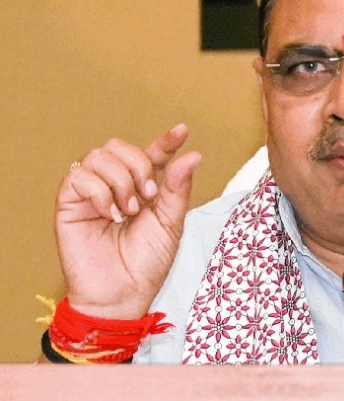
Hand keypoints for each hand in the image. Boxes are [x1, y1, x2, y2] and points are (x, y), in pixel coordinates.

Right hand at [54, 124, 201, 318]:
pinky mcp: (69, 204)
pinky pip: (79, 176)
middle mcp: (116, 184)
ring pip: (99, 156)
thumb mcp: (171, 223)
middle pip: (121, 147)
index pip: (153, 153)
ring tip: (129, 211)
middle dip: (140, 165)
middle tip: (150, 195)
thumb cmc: (147, 263)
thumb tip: (193, 155)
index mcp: (144, 187)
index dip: (167, 140)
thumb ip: (178, 188)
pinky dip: (100, 191)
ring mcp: (92, 193)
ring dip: (121, 180)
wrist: (123, 294)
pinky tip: (111, 214)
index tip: (182, 131)